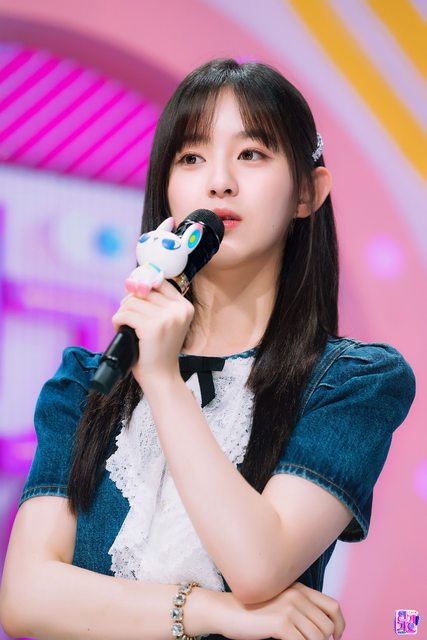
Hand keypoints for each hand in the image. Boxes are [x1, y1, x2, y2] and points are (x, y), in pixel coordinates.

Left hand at [111, 280, 193, 388]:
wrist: (161, 376)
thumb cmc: (159, 350)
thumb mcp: (167, 323)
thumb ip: (156, 303)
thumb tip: (132, 282)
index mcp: (185, 306)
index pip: (159, 282)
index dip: (143, 286)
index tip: (133, 295)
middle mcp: (178, 310)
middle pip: (143, 292)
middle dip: (130, 303)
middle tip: (129, 319)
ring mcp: (166, 318)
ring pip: (131, 302)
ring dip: (123, 313)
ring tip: (125, 325)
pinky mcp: (152, 327)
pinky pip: (125, 314)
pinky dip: (118, 321)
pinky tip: (121, 329)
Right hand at [218, 581, 344, 639]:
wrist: (227, 611)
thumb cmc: (253, 612)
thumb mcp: (281, 603)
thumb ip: (300, 608)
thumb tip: (323, 631)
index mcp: (300, 589)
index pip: (333, 606)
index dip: (340, 625)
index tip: (336, 637)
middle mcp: (298, 595)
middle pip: (327, 625)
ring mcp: (290, 608)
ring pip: (319, 637)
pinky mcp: (281, 623)